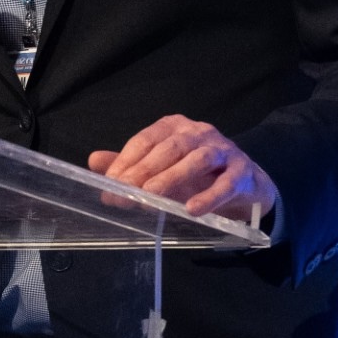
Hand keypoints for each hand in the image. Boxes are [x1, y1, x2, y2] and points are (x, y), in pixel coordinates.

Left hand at [88, 116, 278, 225]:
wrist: (244, 185)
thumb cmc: (197, 175)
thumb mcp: (160, 169)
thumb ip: (129, 165)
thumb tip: (93, 162)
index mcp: (174, 127)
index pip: (146, 140)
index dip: (127, 160)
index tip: (111, 182)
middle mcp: (199, 132)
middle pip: (170, 148)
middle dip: (145, 170)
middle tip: (126, 192)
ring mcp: (223, 149)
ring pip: (197, 159)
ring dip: (173, 177)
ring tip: (152, 196)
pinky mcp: (242, 171)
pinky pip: (226, 183)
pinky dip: (209, 196)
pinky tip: (192, 210)